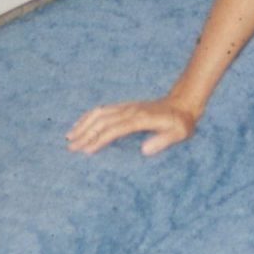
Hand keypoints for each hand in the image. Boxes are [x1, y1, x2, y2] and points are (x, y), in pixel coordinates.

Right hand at [66, 98, 196, 156]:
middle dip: (85, 134)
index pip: (115, 129)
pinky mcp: (125, 106)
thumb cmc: (182, 122)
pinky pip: (103, 109)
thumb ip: (163, 141)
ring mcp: (127, 107)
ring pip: (100, 113)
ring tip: (69, 136)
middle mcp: (131, 110)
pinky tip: (81, 124)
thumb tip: (144, 150)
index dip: (100, 139)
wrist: (183, 102)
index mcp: (142, 118)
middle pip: (103, 121)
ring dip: (84, 124)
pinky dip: (89, 116)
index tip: (86, 150)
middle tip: (70, 148)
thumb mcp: (179, 133)